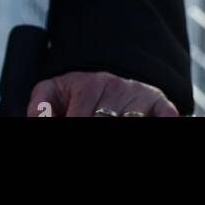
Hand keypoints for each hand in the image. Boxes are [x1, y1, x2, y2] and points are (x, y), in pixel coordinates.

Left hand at [28, 71, 179, 117]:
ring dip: (121, 126)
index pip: (80, 119)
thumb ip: (41, 105)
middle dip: (97, 129)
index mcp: (89, 84)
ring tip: (109, 127)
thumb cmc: (79, 92)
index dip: (73, 125)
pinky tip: (152, 124)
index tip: (70, 130)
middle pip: (105, 122)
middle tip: (92, 126)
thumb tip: (38, 118)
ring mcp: (140, 96)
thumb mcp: (54, 91)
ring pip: (132, 121)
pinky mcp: (161, 104)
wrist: (109, 75)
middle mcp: (117, 88)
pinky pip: (167, 117)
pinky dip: (164, 123)